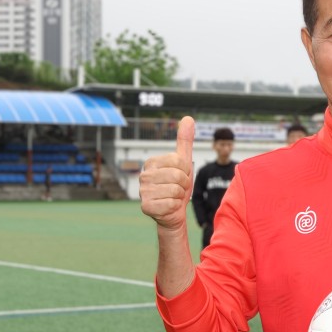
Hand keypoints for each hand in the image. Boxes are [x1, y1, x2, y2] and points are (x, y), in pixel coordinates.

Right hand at [140, 116, 194, 230]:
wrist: (173, 213)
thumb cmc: (178, 186)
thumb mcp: (184, 163)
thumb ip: (185, 141)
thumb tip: (188, 118)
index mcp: (152, 162)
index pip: (180, 161)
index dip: (186, 171)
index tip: (180, 177)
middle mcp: (144, 175)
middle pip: (178, 176)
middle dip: (184, 184)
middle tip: (178, 189)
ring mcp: (143, 192)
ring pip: (176, 190)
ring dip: (180, 196)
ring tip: (173, 197)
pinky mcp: (146, 207)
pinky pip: (171, 204)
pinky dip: (174, 207)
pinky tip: (168, 207)